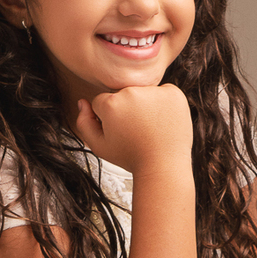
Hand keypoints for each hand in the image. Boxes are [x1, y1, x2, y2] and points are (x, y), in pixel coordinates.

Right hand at [73, 84, 192, 174]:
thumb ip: (84, 123)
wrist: (164, 166)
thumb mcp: (99, 146)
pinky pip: (163, 92)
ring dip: (145, 105)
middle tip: (137, 131)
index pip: (102, 101)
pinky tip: (164, 122)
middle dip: (127, 110)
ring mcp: (154, 91)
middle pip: (123, 95)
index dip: (109, 119)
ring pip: (143, 92)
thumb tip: (82, 102)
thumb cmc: (131, 157)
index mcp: (111, 104)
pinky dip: (164, 104)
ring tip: (151, 128)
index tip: (121, 132)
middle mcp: (131, 92)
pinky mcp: (174, 93)